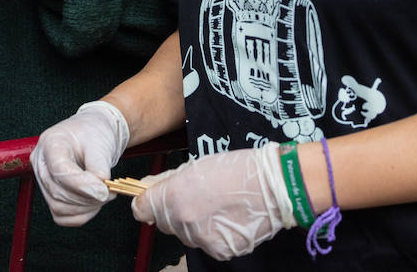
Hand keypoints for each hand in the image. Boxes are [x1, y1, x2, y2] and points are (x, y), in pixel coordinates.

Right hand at [31, 101, 130, 225]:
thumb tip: (100, 192)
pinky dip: (81, 215)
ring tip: (104, 195)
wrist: (93, 135)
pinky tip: (94, 203)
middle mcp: (41, 163)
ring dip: (86, 207)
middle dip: (88, 197)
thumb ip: (99, 167)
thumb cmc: (94, 134)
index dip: (82, 185)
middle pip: (58, 191)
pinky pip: (62, 216)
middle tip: (110, 192)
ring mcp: (43, 181)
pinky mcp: (50, 196)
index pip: (59, 170)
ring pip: (59, 207)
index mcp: (50, 143)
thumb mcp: (100, 143)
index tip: (103, 190)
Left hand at [132, 144, 295, 260]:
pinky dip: (213, 234)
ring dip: (194, 223)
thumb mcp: (194, 167)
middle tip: (196, 197)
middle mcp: (184, 222)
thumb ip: (166, 181)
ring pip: (185, 234)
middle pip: (164, 222)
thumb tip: (145, 187)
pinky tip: (227, 219)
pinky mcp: (220, 251)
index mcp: (175, 197)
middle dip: (173, 211)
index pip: (141, 210)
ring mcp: (202, 239)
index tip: (152, 199)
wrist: (275, 187)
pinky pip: (206, 244)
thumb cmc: (236, 169)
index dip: (146, 203)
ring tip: (217, 206)